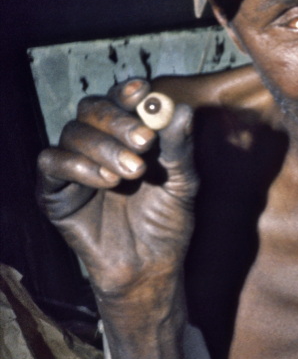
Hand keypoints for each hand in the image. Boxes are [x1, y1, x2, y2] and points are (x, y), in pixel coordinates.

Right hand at [37, 79, 196, 301]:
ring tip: (133, 172)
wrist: (150, 266)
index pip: (119, 102)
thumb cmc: (166, 222)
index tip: (143, 92)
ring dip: (104, 147)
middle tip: (144, 140)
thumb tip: (183, 111)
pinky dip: (77, 165)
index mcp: (126, 136)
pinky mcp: (55, 191)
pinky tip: (106, 181)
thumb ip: (180, 148)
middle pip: (91, 110)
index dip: (127, 92)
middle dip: (118, 120)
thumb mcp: (182, 183)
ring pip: (73, 133)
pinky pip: (52, 163)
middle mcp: (97, 144)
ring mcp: (73, 166)